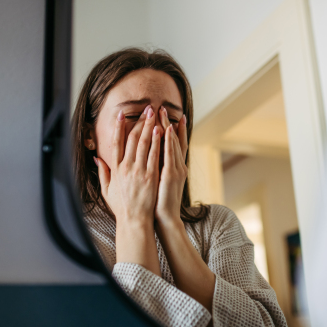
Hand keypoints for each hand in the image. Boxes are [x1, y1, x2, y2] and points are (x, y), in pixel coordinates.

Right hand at [95, 105, 160, 224]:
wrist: (134, 221)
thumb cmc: (121, 207)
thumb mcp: (107, 189)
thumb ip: (103, 172)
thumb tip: (97, 158)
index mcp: (115, 169)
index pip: (116, 142)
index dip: (118, 126)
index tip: (121, 113)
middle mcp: (126, 167)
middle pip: (133, 138)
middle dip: (140, 121)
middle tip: (146, 108)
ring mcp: (139, 171)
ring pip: (145, 143)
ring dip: (150, 126)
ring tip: (155, 113)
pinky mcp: (151, 176)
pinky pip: (155, 155)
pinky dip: (157, 142)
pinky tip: (160, 130)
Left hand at [154, 106, 187, 226]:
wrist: (165, 219)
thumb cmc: (157, 203)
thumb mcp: (156, 183)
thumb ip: (152, 170)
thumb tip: (148, 160)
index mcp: (174, 168)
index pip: (173, 144)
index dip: (172, 130)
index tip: (169, 116)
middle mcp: (178, 166)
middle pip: (173, 140)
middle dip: (167, 123)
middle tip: (162, 108)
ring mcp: (176, 170)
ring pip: (172, 144)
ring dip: (167, 126)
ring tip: (162, 113)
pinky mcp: (171, 175)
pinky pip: (169, 155)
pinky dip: (169, 142)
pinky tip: (166, 130)